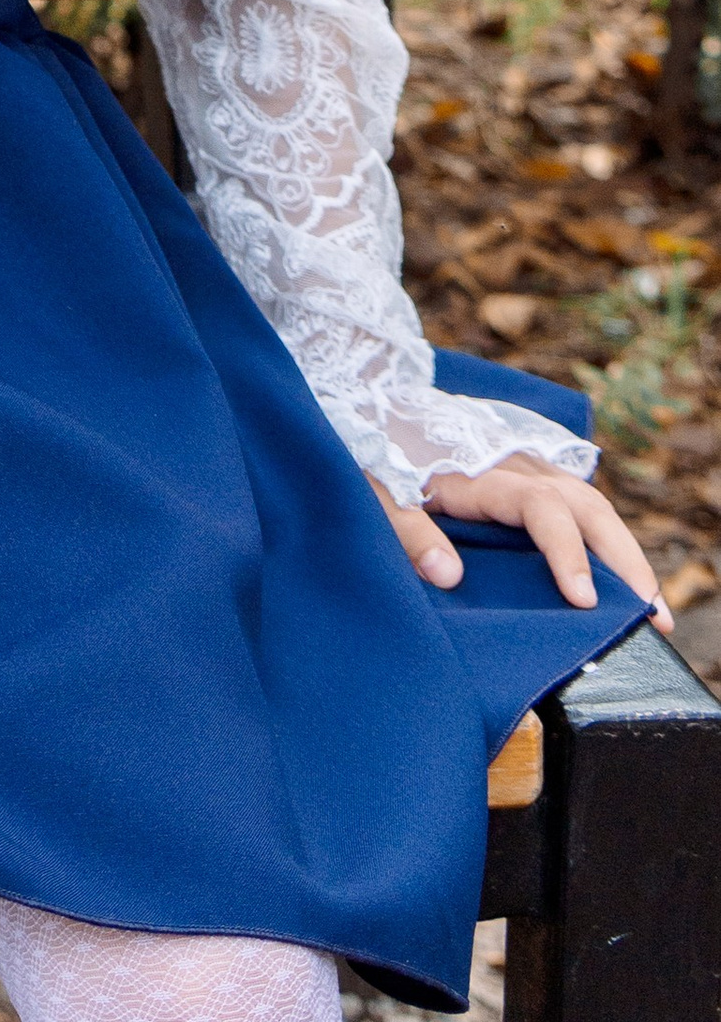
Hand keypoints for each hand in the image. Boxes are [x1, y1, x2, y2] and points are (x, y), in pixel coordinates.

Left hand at [369, 451, 671, 627]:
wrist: (367, 402)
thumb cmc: (369, 453)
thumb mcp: (374, 492)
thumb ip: (407, 529)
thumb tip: (448, 576)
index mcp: (482, 472)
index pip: (543, 509)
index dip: (567, 554)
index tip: (584, 601)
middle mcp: (516, 466)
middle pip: (587, 506)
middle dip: (625, 560)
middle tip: (654, 619)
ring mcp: (526, 468)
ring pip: (591, 505)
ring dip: (624, 554)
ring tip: (652, 610)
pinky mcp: (526, 477)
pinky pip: (577, 507)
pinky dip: (604, 542)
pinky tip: (617, 581)